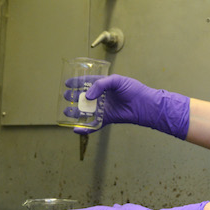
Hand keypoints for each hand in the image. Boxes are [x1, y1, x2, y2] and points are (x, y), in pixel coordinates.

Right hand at [64, 75, 189, 137]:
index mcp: (105, 85)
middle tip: (66, 96)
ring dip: (75, 112)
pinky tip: (76, 129)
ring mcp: (104, 108)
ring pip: (86, 111)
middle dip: (74, 97)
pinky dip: (85, 129)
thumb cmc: (133, 90)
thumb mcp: (116, 80)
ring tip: (67, 111)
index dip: (77, 82)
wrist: (143, 104)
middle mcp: (103, 97)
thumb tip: (87, 95)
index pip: (88, 82)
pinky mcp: (107, 119)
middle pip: (84, 97)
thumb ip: (101, 85)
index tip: (67, 83)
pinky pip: (94, 125)